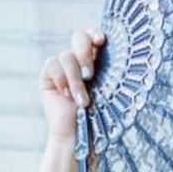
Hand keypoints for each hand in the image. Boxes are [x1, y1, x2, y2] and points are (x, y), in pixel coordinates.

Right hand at [41, 23, 105, 145]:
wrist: (79, 139)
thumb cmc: (100, 120)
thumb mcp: (109, 92)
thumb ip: (110, 70)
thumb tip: (124, 53)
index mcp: (97, 61)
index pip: (94, 36)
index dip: (95, 32)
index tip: (101, 40)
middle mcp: (79, 61)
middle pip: (79, 37)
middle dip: (84, 52)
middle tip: (90, 75)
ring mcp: (62, 67)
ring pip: (67, 55)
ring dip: (75, 78)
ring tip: (82, 101)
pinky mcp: (48, 76)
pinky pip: (53, 64)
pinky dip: (62, 79)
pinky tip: (66, 96)